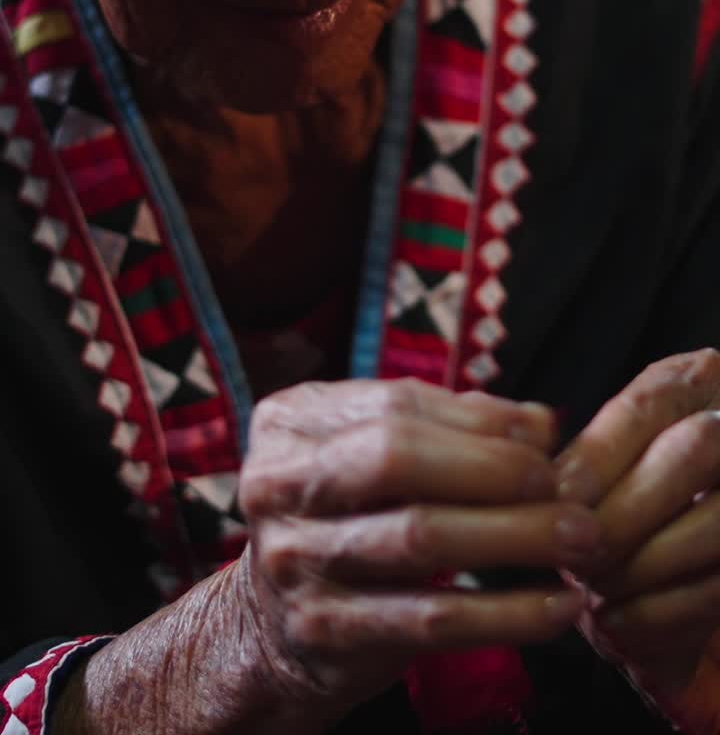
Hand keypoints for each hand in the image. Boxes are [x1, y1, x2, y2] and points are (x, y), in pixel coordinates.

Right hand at [54, 379, 596, 734]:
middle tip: (565, 488)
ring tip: (580, 539)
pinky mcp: (325, 632)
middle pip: (397, 461)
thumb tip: (540, 422)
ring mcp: (294, 560)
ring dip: (517, 536)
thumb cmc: (344, 517)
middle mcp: (278, 484)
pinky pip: (432, 621)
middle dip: (495, 470)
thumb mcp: (372, 455)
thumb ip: (450, 428)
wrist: (269, 626)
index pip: (398, 406)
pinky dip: (506, 614)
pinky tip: (557, 607)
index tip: (544, 437)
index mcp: (290, 422)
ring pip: (421, 538)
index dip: (481, 419)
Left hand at [556, 350, 719, 720]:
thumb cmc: (632, 489)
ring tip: (594, 590)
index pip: (645, 407)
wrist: (680, 547)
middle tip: (576, 555)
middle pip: (693, 452)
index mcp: (692, 380)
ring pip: (716, 523)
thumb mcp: (614, 455)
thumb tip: (542, 489)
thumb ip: (583, 460)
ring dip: (644, 567)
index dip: (599, 457)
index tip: (556, 501)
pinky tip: (618, 622)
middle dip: (626, 514)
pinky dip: (664, 612)